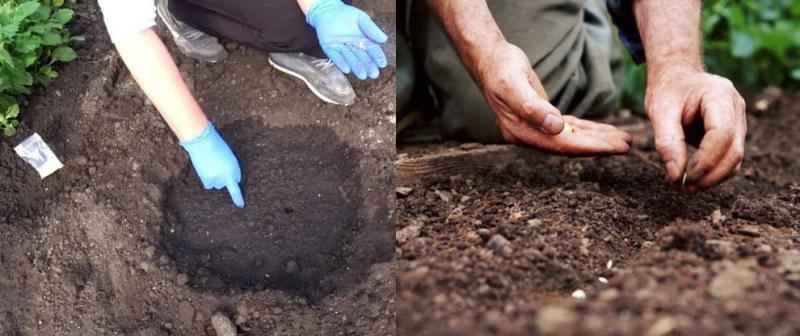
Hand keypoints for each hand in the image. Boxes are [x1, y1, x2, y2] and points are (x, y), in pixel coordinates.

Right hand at [180, 122, 244, 207]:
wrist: (203, 143)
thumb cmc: (215, 146)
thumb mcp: (227, 156)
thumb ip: (228, 167)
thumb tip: (225, 180)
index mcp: (236, 168)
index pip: (238, 182)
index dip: (236, 188)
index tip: (240, 205)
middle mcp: (230, 176)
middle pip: (226, 183)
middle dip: (222, 177)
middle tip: (215, 165)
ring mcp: (220, 179)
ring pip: (217, 184)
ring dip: (214, 178)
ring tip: (209, 165)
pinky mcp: (209, 181)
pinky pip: (208, 186)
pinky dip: (207, 180)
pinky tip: (204, 170)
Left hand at [306, 0, 387, 79]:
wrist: (327, 10)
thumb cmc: (346, 14)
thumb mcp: (361, 19)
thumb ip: (371, 29)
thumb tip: (384, 39)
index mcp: (364, 41)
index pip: (373, 51)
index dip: (378, 57)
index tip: (382, 64)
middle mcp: (354, 48)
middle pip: (363, 58)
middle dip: (368, 66)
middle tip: (373, 74)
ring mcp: (342, 50)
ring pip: (351, 60)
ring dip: (356, 67)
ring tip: (362, 75)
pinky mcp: (330, 49)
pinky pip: (336, 57)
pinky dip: (341, 63)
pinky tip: (346, 69)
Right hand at [476, 42, 630, 154]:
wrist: (490, 61)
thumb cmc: (501, 70)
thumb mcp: (514, 85)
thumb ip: (533, 107)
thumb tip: (556, 126)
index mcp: (522, 132)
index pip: (562, 145)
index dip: (591, 147)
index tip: (615, 147)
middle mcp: (529, 135)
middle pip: (570, 146)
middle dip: (599, 146)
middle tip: (627, 145)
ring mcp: (535, 128)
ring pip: (572, 138)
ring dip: (597, 139)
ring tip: (623, 139)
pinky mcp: (542, 119)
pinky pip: (568, 128)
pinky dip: (587, 130)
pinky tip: (603, 131)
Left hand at [644, 64, 745, 191]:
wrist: (677, 77)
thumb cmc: (667, 91)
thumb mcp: (659, 111)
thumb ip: (666, 142)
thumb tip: (675, 175)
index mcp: (720, 95)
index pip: (722, 134)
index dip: (705, 160)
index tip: (683, 177)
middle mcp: (736, 107)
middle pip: (734, 150)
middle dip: (710, 175)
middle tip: (684, 189)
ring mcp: (739, 120)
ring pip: (735, 158)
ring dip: (713, 178)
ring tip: (686, 187)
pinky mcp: (734, 132)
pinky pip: (729, 158)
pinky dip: (714, 172)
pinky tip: (693, 177)